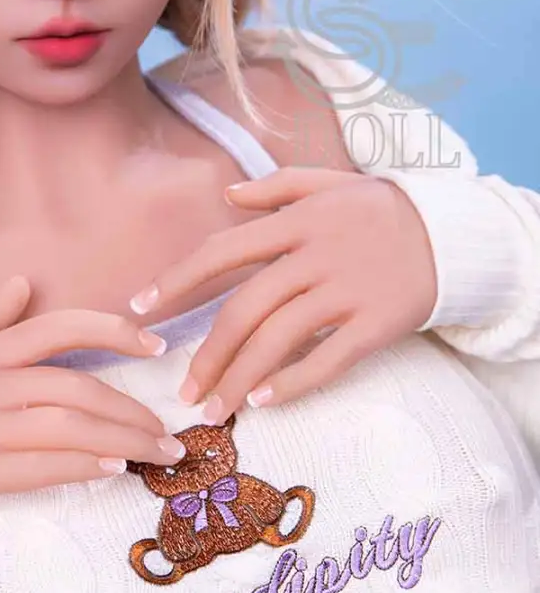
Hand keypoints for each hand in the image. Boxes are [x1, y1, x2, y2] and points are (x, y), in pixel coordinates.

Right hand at [0, 276, 186, 502]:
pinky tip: (114, 470)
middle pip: (79, 389)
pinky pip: (46, 468)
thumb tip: (23, 281)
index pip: (62, 328)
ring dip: (123, 442)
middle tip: (168, 428)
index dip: (115, 332)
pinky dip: (85, 467)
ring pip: (71, 430)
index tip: (155, 345)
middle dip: (132, 411)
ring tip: (156, 453)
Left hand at [129, 168, 437, 419]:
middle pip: (244, 309)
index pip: (221, 252)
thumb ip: (275, 187)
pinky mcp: (375, 325)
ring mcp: (345, 292)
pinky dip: (293, 384)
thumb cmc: (381, 210)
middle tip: (184, 389)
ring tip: (214, 409)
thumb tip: (226, 196)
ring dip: (239, 379)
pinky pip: (326, 361)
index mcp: (295, 222)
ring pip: (278, 341)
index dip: (177, 281)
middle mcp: (315, 256)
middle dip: (207, 355)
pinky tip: (264, 403)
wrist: (452, 233)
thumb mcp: (329, 183)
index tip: (140, 308)